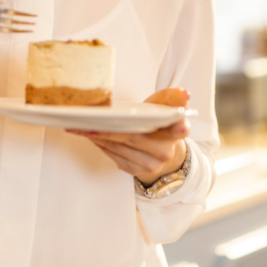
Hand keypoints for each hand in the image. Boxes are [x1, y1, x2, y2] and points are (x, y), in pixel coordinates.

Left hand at [68, 88, 189, 184]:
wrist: (161, 152)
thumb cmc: (158, 125)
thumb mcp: (164, 108)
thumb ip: (171, 98)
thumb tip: (185, 94)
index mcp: (177, 132)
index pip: (180, 128)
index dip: (179, 126)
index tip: (179, 124)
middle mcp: (166, 151)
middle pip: (134, 137)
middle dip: (108, 129)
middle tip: (88, 121)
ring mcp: (151, 164)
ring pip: (119, 147)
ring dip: (98, 136)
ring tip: (81, 125)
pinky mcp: (136, 171)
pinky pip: (114, 156)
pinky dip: (100, 144)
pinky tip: (90, 135)